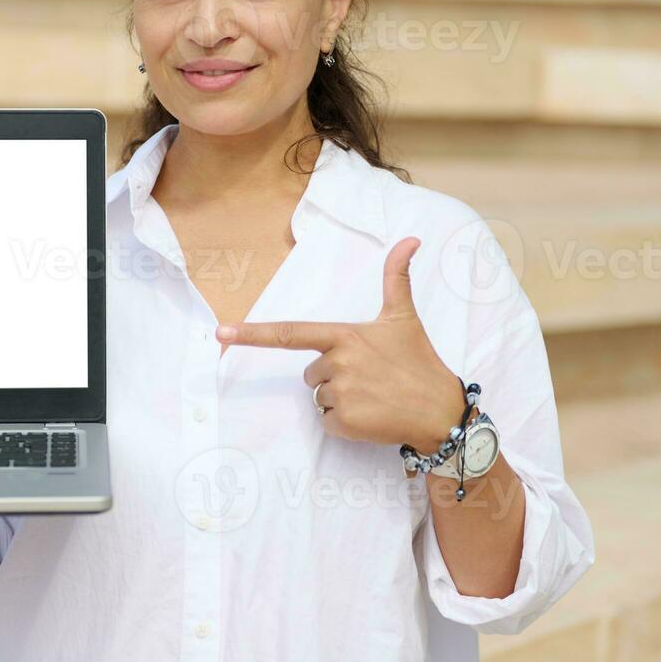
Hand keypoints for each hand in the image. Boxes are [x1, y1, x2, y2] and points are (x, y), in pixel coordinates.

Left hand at [216, 236, 464, 454]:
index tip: (221, 333)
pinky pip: (327, 421)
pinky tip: (371, 415)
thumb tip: (410, 238)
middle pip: (310, 374)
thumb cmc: (419, 361)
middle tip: (368, 377)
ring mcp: (341, 393)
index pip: (290, 333)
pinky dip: (345, 423)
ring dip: (340, 400)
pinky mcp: (345, 422)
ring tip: (373, 396)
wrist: (439, 409)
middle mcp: (338, 363)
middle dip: (332, 377)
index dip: (253, 333)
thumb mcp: (404, 317)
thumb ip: (397, 277)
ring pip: (319, 398)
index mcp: (344, 335)